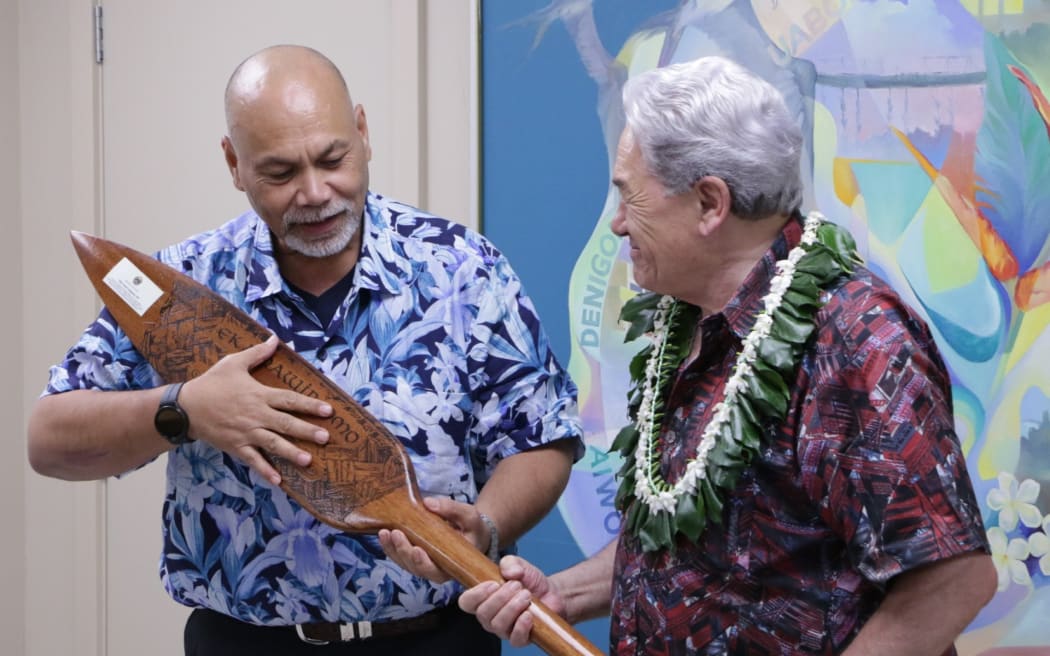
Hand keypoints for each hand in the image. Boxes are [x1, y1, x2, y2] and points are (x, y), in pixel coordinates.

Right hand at [178, 335, 331, 483]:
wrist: (184, 407)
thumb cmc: (211, 383)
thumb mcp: (233, 363)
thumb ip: (257, 353)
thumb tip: (275, 338)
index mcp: (259, 395)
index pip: (290, 400)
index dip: (310, 405)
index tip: (328, 411)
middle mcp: (256, 415)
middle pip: (286, 424)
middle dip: (307, 431)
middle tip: (326, 437)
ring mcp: (246, 433)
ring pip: (273, 444)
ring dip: (291, 453)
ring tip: (308, 460)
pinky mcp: (236, 446)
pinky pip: (253, 460)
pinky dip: (265, 471)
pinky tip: (279, 481)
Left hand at [379, 497, 491, 583]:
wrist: (470, 532)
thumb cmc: (472, 528)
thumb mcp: (469, 516)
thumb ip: (452, 509)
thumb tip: (429, 503)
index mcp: (452, 565)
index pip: (436, 571)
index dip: (424, 563)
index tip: (417, 549)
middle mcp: (436, 569)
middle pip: (416, 567)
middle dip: (404, 551)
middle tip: (396, 534)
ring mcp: (423, 563)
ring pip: (404, 562)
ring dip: (393, 549)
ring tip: (385, 533)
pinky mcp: (414, 556)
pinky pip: (399, 555)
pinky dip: (390, 546)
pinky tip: (384, 534)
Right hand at [460, 556, 564, 647]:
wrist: (551, 592)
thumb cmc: (529, 581)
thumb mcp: (519, 565)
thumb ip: (510, 563)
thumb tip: (509, 572)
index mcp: (483, 599)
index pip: (466, 602)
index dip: (475, 594)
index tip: (493, 584)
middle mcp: (490, 616)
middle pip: (483, 614)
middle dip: (501, 597)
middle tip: (517, 585)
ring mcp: (504, 629)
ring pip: (497, 625)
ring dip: (512, 608)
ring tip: (526, 595)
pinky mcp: (520, 638)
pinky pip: (514, 639)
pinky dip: (521, 626)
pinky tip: (529, 614)